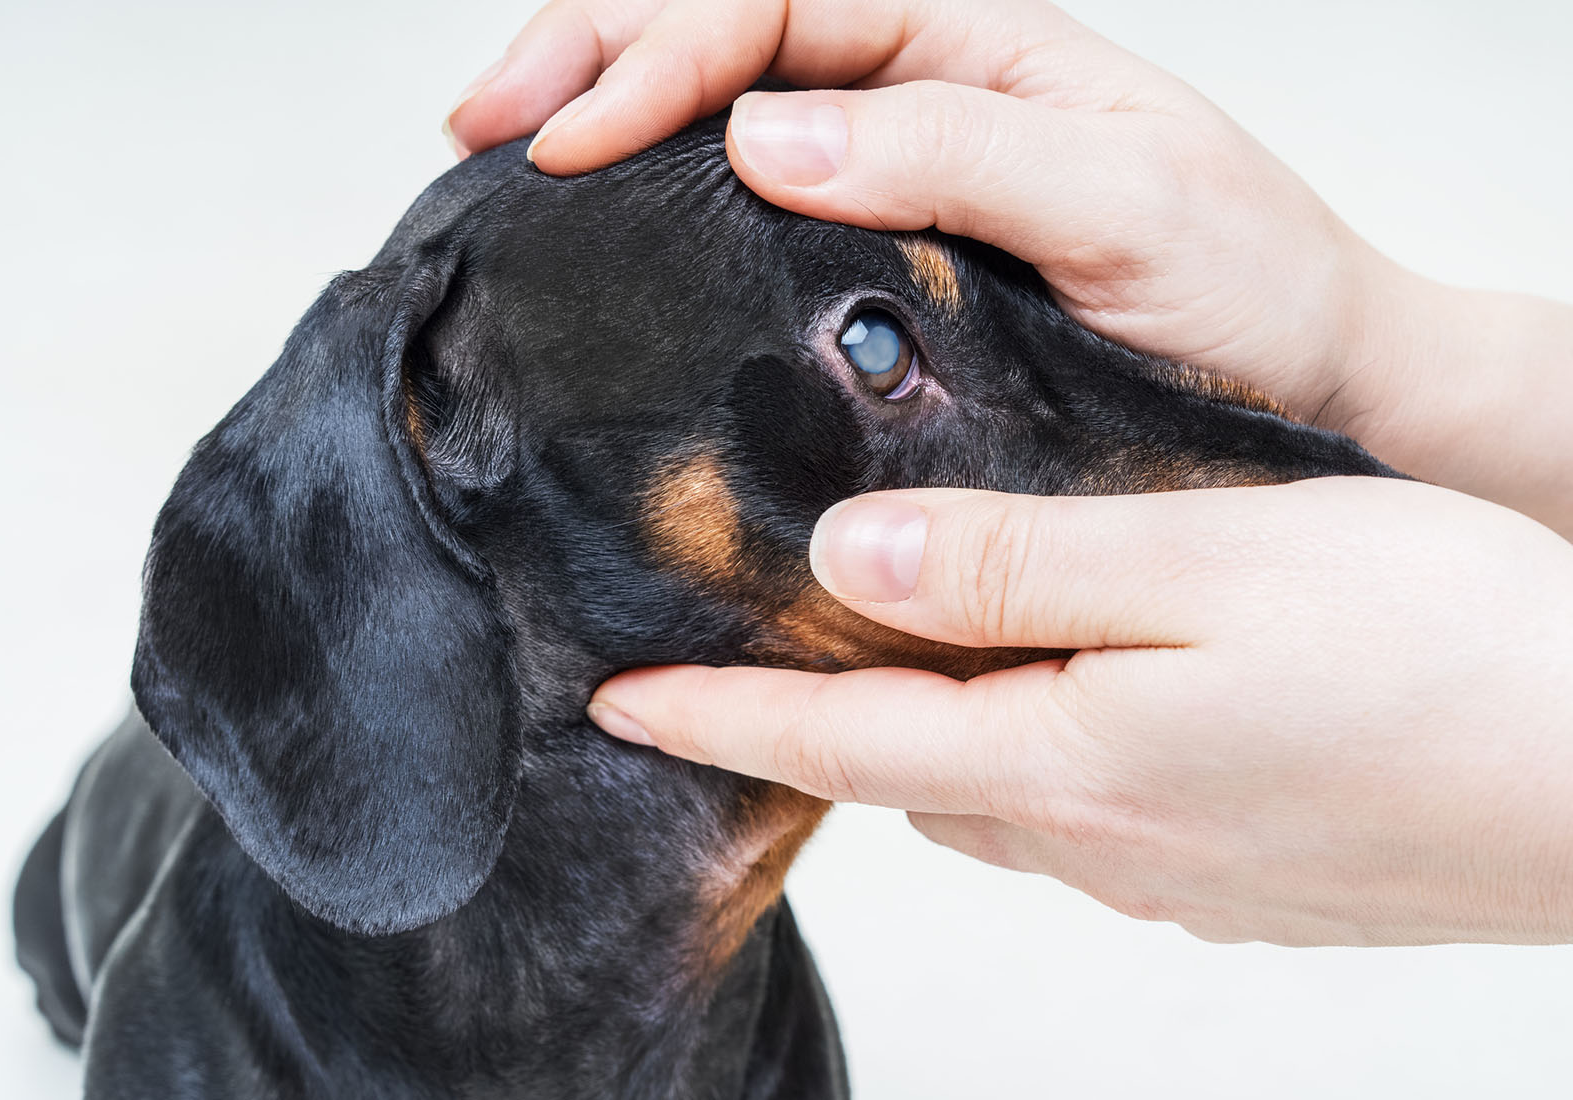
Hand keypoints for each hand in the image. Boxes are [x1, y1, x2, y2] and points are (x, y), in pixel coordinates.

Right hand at [445, 0, 1376, 418]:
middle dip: (591, 51)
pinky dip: (665, 208)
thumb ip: (958, 151)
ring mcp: (895, 176)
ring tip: (506, 153)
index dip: (660, 53)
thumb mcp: (1126, 203)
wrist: (1311, 385)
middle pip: (723, 26)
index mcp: (974, 42)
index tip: (571, 136)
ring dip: (607, 109)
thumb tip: (765, 135)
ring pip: (721, 110)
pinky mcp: (886, 262)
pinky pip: (753, 211)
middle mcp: (921, 92)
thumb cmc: (1249, 286)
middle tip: (481, 120)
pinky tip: (606, 230)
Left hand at [587, 478, 1572, 945]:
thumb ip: (1017, 566)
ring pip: (997, 797)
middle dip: (815, 728)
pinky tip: (1074, 704)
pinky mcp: (1240, 879)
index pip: (837, 744)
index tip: (615, 703)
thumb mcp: (1211, 561)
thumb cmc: (1441, 653)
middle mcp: (1100, 838)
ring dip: (931, 738)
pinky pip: (1088, 817)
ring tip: (906, 664)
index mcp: (1067, 759)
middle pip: (906, 778)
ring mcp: (1173, 873)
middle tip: (758, 659)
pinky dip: (1036, 758)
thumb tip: (850, 567)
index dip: (715, 719)